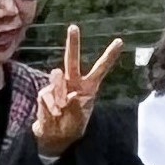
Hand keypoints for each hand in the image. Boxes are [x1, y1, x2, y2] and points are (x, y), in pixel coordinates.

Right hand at [31, 26, 121, 157]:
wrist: (54, 137)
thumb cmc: (72, 126)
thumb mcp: (80, 119)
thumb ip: (76, 106)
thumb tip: (70, 94)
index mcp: (88, 87)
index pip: (100, 69)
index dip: (109, 56)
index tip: (120, 41)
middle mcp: (72, 82)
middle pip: (72, 60)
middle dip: (73, 43)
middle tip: (73, 27)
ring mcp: (57, 86)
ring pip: (57, 79)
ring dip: (58, 94)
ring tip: (61, 110)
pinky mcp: (44, 93)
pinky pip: (47, 96)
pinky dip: (51, 107)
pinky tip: (54, 114)